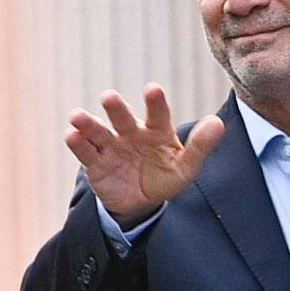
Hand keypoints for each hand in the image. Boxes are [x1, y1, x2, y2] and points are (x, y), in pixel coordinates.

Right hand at [63, 87, 224, 228]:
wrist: (140, 201)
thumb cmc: (166, 177)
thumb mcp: (186, 167)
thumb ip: (201, 146)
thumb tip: (217, 122)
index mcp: (156, 131)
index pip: (157, 115)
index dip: (155, 102)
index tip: (152, 89)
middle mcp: (131, 133)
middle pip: (122, 118)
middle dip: (115, 108)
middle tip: (108, 97)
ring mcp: (112, 146)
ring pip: (98, 131)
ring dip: (87, 123)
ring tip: (76, 116)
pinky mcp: (95, 162)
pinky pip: (86, 152)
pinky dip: (77, 143)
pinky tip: (71, 135)